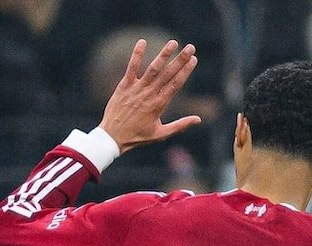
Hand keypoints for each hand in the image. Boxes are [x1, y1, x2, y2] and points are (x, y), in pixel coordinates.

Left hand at [97, 39, 201, 153]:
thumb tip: (198, 119)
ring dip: (163, 55)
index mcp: (159, 105)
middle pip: (167, 74)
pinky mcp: (124, 86)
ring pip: (152, 69)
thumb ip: (180, 125)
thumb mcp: (160, 134)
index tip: (194, 59)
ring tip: (173, 43)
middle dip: (180, 60)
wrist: (112, 137)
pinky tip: (142, 42)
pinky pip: (131, 68)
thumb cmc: (137, 137)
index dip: (186, 71)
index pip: (176, 84)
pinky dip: (136, 55)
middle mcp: (149, 95)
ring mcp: (136, 89)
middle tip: (190, 47)